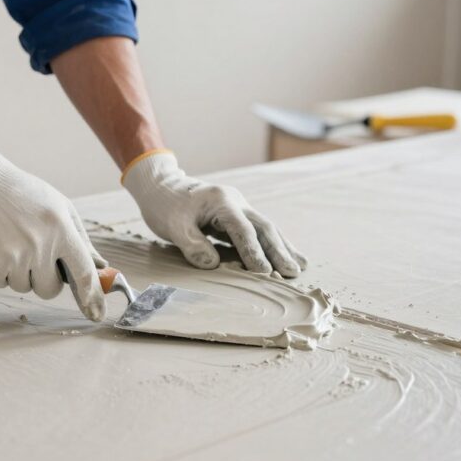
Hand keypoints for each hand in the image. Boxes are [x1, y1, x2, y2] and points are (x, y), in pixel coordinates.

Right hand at [0, 143, 107, 320]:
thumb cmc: (25, 195)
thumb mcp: (61, 207)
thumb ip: (81, 239)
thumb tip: (99, 266)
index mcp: (61, 230)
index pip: (83, 273)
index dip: (92, 296)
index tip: (96, 313)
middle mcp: (38, 246)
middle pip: (50, 290)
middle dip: (46, 280)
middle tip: (38, 259)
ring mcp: (12, 256)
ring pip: (24, 287)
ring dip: (22, 274)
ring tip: (15, 246)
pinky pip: (1, 283)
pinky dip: (0, 271)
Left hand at [123, 151, 307, 277]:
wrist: (161, 187)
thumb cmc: (165, 206)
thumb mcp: (172, 226)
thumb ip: (192, 244)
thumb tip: (212, 264)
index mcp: (221, 202)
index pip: (242, 230)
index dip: (254, 252)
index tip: (263, 272)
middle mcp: (236, 202)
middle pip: (263, 227)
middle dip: (278, 250)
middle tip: (292, 272)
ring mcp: (239, 208)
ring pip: (266, 228)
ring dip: (281, 248)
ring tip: (298, 267)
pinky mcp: (237, 216)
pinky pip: (258, 232)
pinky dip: (272, 245)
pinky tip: (286, 257)